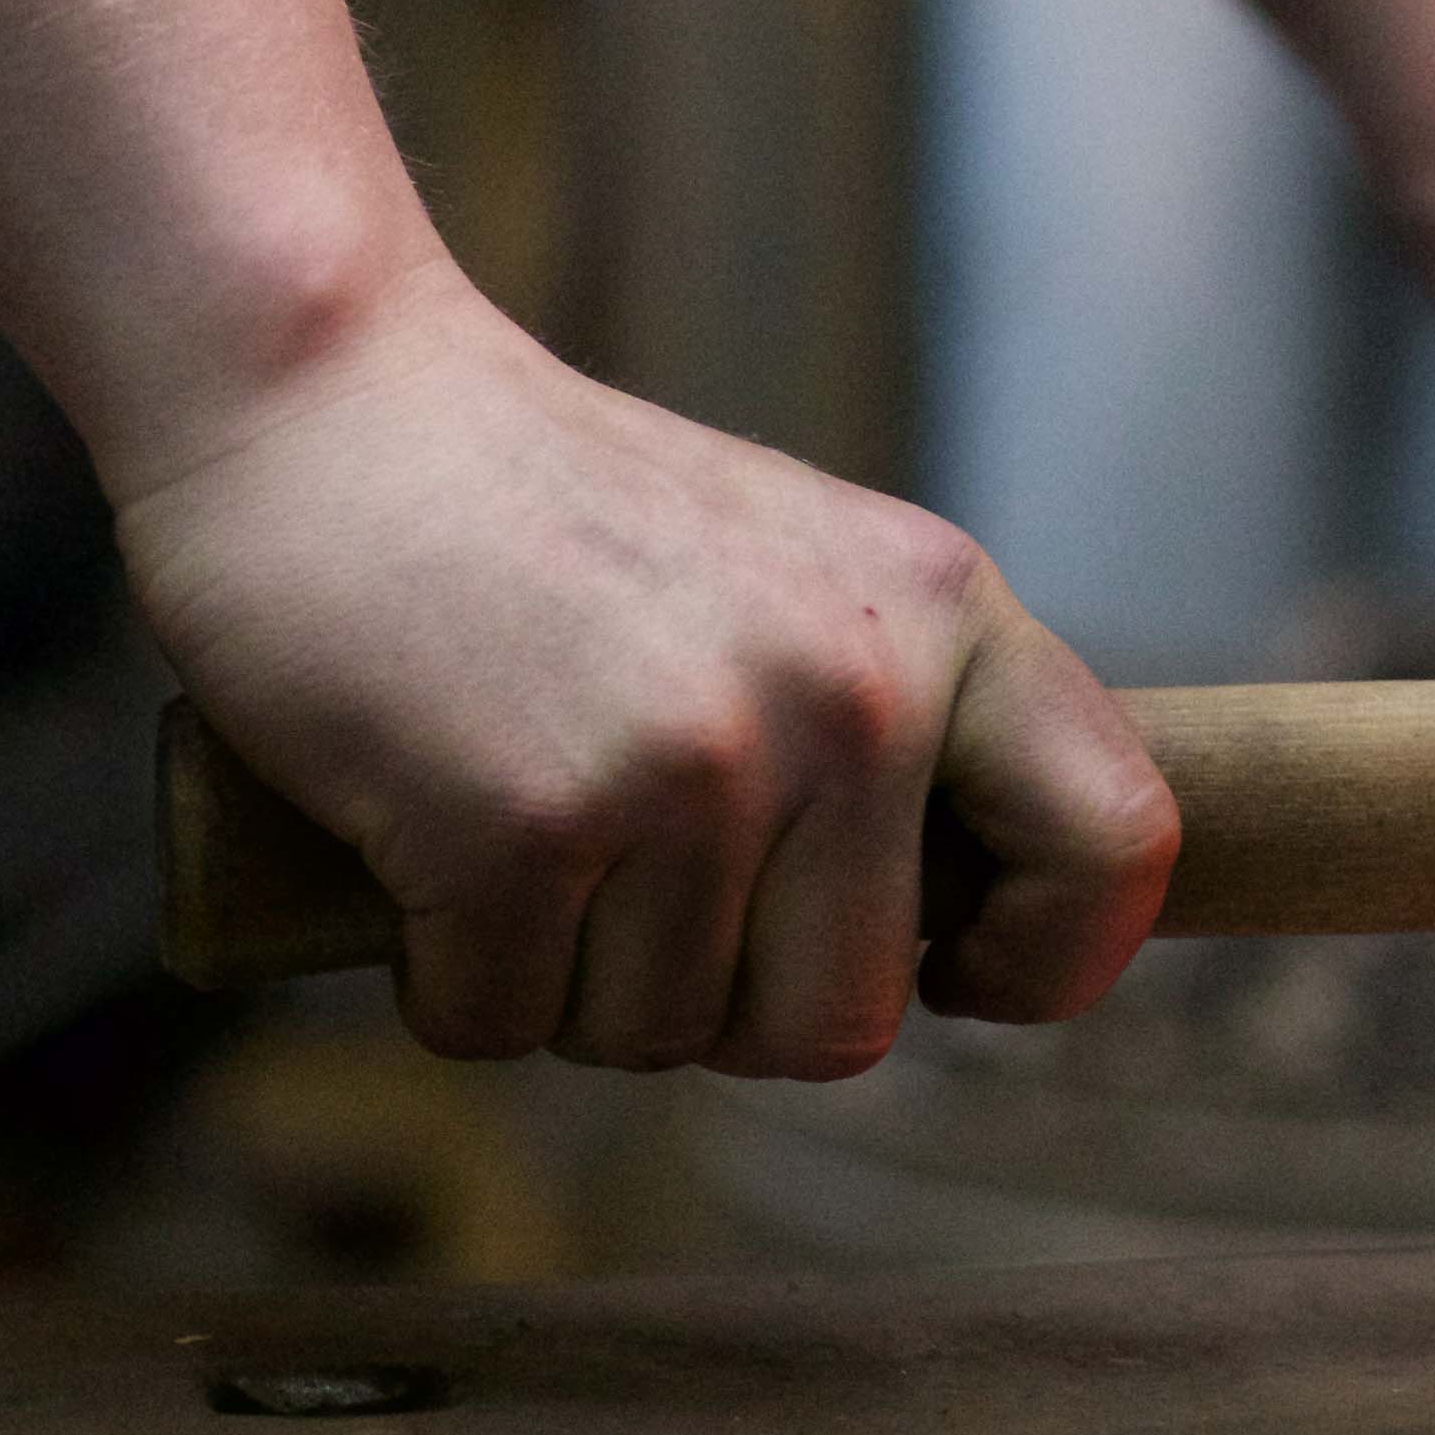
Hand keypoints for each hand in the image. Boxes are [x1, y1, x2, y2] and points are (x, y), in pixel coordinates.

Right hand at [109, 269, 1175, 1074]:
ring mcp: (695, 761)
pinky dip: (448, 979)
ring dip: (569, 983)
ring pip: (656, 1036)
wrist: (317, 397)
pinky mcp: (521, 827)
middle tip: (633, 900)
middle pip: (841, 1023)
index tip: (956, 975)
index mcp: (945, 615)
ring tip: (519, 824)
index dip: (1051, 959)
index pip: (1117, 843)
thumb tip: (963, 939)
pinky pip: (500, 1025)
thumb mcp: (803, 570)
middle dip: (726, 1010)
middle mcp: (853, 693)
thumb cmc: (549, 510)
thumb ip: (903, 721)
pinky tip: (422, 847)